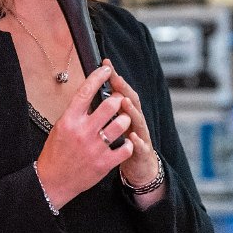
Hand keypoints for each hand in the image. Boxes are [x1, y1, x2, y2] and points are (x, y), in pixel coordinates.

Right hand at [35, 61, 133, 209]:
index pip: (86, 91)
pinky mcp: (104, 163)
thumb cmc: (56, 153)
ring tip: (123, 121)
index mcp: (69, 120)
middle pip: (110, 105)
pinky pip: (126, 148)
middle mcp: (82, 131)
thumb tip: (90, 93)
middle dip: (118, 100)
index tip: (107, 69)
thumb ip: (76, 112)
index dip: (98, 76)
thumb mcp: (60, 127)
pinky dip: (128, 143)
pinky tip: (124, 142)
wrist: (53, 181)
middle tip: (118, 101)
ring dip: (125, 120)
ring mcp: (94, 147)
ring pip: (121, 124)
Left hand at [107, 65, 165, 207]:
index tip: (106, 64)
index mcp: (125, 113)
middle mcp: (135, 121)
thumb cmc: (121, 145)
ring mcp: (140, 136)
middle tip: (114, 78)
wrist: (139, 169)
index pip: (120, 90)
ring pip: (138, 120)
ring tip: (123, 102)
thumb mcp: (112, 126)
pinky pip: (140, 147)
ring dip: (131, 111)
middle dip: (123, 89)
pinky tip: (131, 138)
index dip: (114, 77)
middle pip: (131, 101)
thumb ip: (104, 111)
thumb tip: (90, 91)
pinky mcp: (142, 153)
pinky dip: (136, 142)